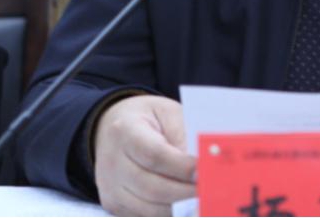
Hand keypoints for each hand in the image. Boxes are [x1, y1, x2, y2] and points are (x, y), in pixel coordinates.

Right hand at [93, 95, 195, 215]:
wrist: (111, 128)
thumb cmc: (147, 118)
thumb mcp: (167, 112)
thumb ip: (181, 135)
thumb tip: (197, 167)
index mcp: (126, 131)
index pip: (155, 155)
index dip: (181, 167)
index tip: (204, 172)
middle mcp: (112, 162)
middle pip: (151, 187)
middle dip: (184, 192)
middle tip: (210, 192)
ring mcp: (109, 187)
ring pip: (147, 208)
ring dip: (178, 209)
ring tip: (201, 202)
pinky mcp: (112, 204)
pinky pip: (142, 216)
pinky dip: (166, 215)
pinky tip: (185, 208)